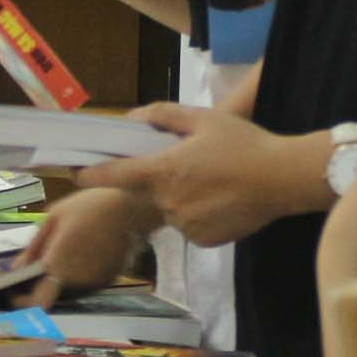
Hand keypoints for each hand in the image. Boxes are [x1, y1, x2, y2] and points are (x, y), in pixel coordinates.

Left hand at [18, 186, 160, 299]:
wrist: (131, 206)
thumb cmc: (87, 207)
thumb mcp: (53, 218)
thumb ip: (34, 247)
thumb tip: (17, 268)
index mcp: (59, 265)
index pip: (37, 302)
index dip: (23, 302)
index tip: (16, 291)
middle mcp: (77, 280)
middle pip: (51, 295)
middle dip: (39, 286)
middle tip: (33, 268)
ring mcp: (94, 283)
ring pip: (67, 290)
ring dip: (58, 281)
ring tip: (58, 256)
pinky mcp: (108, 280)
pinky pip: (84, 283)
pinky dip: (76, 276)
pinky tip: (78, 255)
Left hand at [76, 102, 325, 248]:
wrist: (284, 178)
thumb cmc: (244, 143)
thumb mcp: (204, 119)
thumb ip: (164, 115)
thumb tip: (134, 117)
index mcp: (163, 171)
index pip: (115, 175)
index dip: (90, 173)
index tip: (72, 171)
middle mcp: (168, 203)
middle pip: (151, 192)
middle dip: (165, 179)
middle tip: (197, 165)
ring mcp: (186, 226)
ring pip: (173, 210)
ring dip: (184, 199)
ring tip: (217, 182)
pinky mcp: (204, 241)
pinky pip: (192, 227)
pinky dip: (201, 215)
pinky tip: (224, 201)